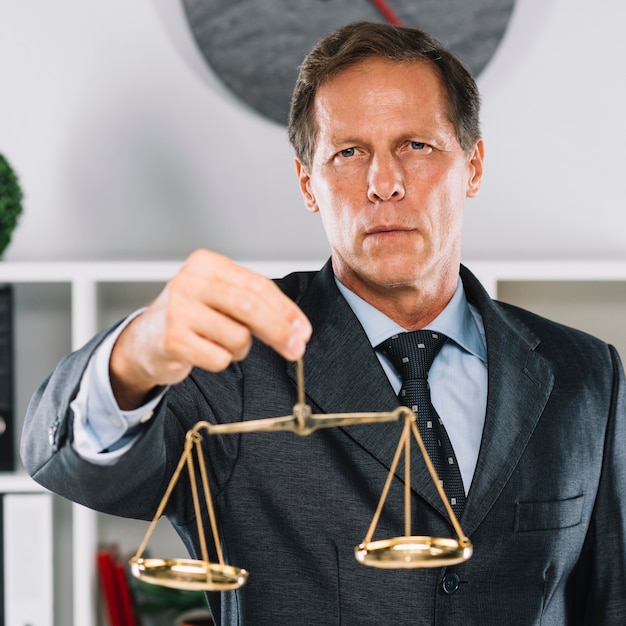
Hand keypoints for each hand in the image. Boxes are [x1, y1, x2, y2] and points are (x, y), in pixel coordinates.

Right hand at [109, 249, 311, 408]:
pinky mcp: (172, 339)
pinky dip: (220, 361)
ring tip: (220, 343)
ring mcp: (178, 309)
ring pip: (238, 337)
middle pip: (251, 307)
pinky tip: (204, 352)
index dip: (286, 310)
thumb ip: (257, 305)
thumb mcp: (221, 298)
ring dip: (240, 349)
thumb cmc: (192, 316)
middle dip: (279, 331)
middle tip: (295, 349)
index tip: (303, 330)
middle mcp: (190, 281)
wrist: (146, 340)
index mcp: (207, 264)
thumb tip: (297, 329)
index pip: (258, 286)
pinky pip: (219, 358)